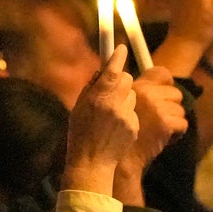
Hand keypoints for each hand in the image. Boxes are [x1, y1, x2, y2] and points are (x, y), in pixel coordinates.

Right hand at [64, 45, 138, 191]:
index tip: (122, 48)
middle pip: (127, 79)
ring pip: (133, 95)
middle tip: (112, 87)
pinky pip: (133, 111)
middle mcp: (114, 104)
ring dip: (125, 98)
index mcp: (98, 98)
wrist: (91, 163)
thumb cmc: (80, 134)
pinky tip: (116, 126)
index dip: (118, 56)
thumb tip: (101, 72)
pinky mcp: (134, 126)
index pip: (113, 70)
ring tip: (112, 113)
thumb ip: (91, 88)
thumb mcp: (78, 108)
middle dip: (121, 79)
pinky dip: (127, 114)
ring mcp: (126, 116)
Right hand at [128, 66, 187, 167]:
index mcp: (137, 87)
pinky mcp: (166, 124)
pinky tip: (164, 138)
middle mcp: (147, 94)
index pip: (162, 73)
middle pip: (176, 93)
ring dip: (174, 121)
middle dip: (171, 106)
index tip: (163, 94)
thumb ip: (134, 90)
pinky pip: (183, 124)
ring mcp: (157, 108)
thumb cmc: (120, 133)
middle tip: (160, 118)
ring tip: (160, 129)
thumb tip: (147, 82)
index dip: (166, 84)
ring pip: (180, 110)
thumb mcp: (120, 105)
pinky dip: (177, 133)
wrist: (123, 157)